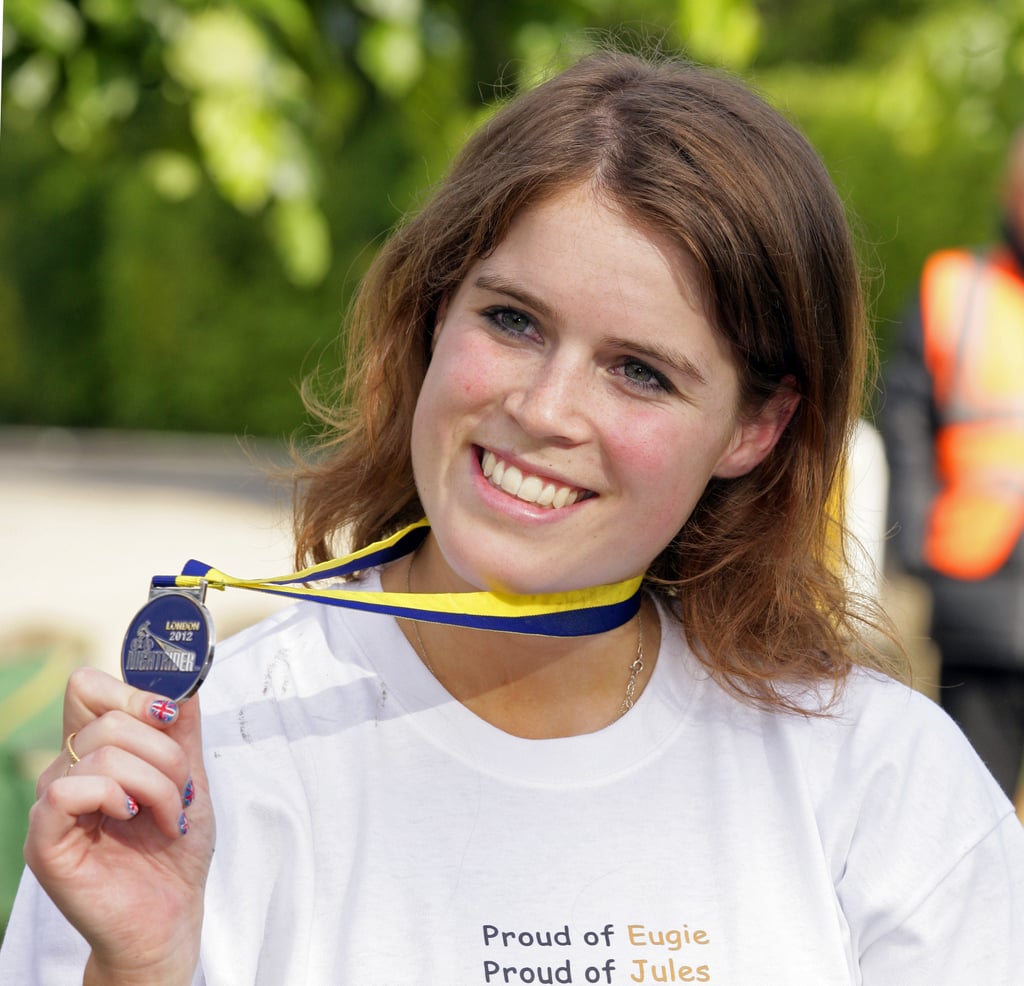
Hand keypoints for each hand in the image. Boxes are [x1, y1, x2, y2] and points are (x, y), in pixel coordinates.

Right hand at [24, 667, 214, 984]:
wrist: (170, 917)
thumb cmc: (175, 851)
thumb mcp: (189, 777)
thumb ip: (182, 729)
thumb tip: (184, 679)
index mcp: (95, 751)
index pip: (88, 687)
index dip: (133, 691)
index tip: (172, 717)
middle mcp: (67, 771)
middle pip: (106, 717)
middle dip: (164, 750)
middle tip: (180, 789)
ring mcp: (52, 805)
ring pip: (102, 751)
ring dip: (156, 782)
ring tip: (169, 817)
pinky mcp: (45, 840)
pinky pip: (70, 790)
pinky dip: (117, 796)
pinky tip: (133, 819)